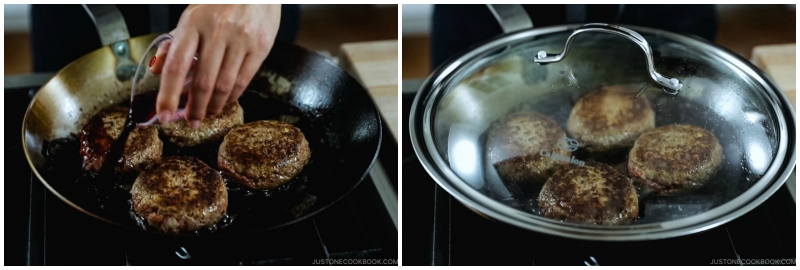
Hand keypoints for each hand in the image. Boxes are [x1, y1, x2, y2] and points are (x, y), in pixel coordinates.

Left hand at [152, 4, 280, 127]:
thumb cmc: (220, 2)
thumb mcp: (192, 15)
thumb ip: (174, 43)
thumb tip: (156, 70)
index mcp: (194, 22)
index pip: (177, 65)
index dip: (169, 94)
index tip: (164, 114)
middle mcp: (218, 30)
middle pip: (203, 82)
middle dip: (195, 108)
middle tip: (191, 121)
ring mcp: (242, 39)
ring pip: (224, 86)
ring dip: (213, 106)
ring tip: (207, 113)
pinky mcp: (261, 46)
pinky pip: (244, 80)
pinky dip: (232, 96)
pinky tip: (225, 100)